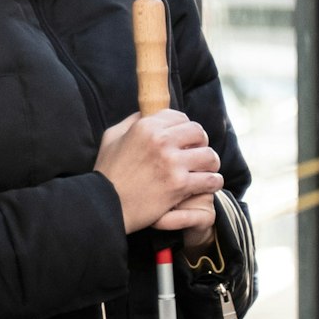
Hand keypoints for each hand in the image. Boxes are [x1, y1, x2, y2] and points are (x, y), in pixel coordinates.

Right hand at [97, 108, 221, 233]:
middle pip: (199, 133)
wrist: (106, 205)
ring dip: (210, 163)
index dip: (184, 128)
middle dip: (200, 143)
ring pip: (209, 155)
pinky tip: (208, 183)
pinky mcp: (180, 185)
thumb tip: (147, 112)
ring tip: (205, 169)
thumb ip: (131, 121)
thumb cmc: (107, 172)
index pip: (180, 117)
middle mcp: (161, 140)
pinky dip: (213, 182)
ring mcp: (172, 163)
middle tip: (196, 154)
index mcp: (146, 126)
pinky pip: (211, 179)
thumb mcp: (112, 138)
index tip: (184, 140)